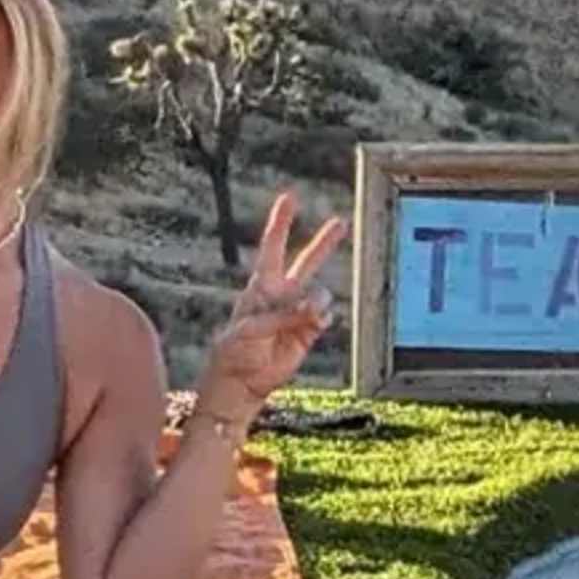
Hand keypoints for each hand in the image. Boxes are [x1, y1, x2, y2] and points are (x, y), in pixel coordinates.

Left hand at [194, 192, 343, 421]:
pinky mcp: (308, 333)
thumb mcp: (253, 327)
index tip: (290, 197)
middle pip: (307, 262)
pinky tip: (314, 323)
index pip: (273, 247)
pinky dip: (320, 319)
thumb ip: (286, 315)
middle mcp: (282, 295)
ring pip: (320, 294)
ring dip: (316, 301)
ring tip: (309, 313)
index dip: (281, 222)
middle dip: (324, 243)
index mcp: (262, 286)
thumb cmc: (236, 350)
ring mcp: (297, 314)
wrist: (241, 381)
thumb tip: (320, 305)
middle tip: (342, 222)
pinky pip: (323, 318)